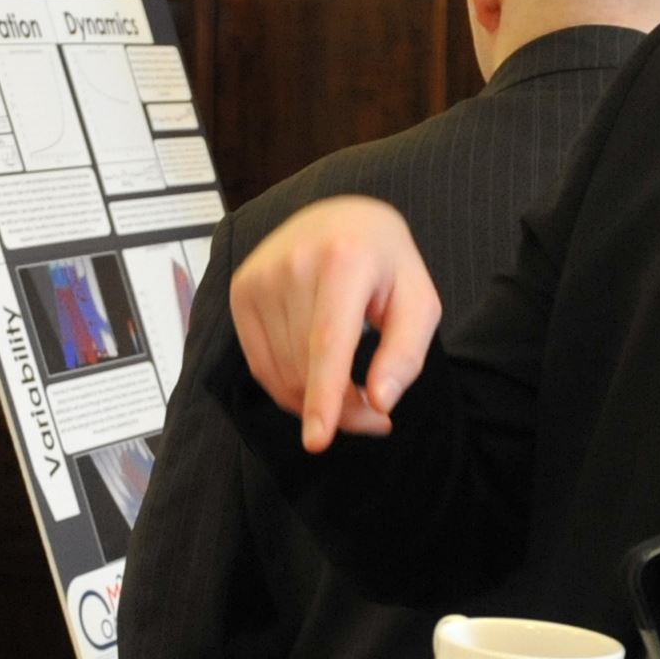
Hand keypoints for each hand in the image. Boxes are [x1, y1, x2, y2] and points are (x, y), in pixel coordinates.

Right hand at [231, 196, 440, 451]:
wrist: (337, 217)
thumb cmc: (385, 262)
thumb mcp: (418, 300)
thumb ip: (406, 354)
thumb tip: (380, 403)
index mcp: (344, 260)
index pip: (328, 342)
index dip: (324, 396)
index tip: (318, 441)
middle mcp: (292, 264)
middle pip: (307, 367)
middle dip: (341, 408)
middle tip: (375, 413)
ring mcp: (259, 277)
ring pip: (282, 373)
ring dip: (315, 401)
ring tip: (351, 393)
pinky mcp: (241, 291)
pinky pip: (260, 365)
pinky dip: (289, 386)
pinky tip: (316, 379)